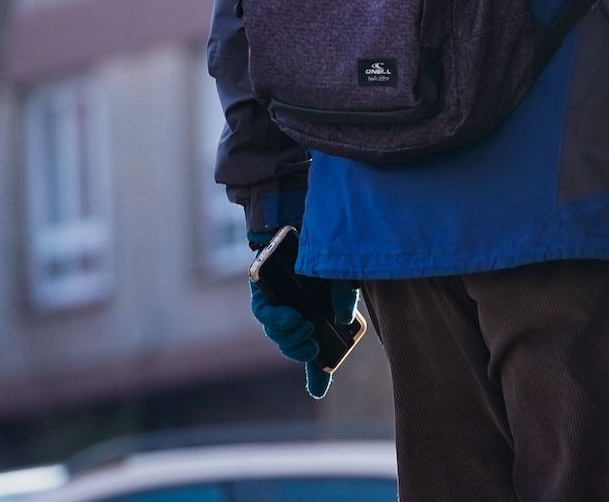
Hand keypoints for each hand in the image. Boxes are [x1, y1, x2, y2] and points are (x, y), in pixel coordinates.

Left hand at [248, 230, 359, 399]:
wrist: (309, 219)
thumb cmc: (332, 248)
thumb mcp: (347, 276)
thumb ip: (346, 299)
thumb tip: (341, 319)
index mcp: (319, 315)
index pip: (317, 351)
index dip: (317, 374)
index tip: (319, 389)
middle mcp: (297, 312)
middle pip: (292, 344)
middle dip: (300, 349)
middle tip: (312, 343)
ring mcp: (278, 303)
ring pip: (275, 333)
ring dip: (287, 336)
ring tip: (302, 326)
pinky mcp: (261, 291)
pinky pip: (262, 313)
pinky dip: (275, 318)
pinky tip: (289, 315)